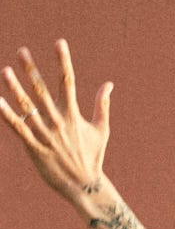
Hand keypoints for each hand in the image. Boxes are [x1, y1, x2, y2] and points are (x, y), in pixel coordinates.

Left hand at [1, 41, 111, 202]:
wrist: (85, 185)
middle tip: (21, 51)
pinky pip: (18, 129)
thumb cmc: (93, 157)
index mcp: (74, 115)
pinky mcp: (35, 148)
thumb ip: (102, 105)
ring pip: (27, 108)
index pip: (68, 82)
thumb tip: (109, 84)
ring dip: (15, 90)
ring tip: (5, 72)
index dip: (63, 61)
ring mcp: (45, 135)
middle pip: (43, 91)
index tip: (59, 42)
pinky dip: (7, 116)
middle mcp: (58, 122)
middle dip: (32, 71)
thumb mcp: (102, 130)